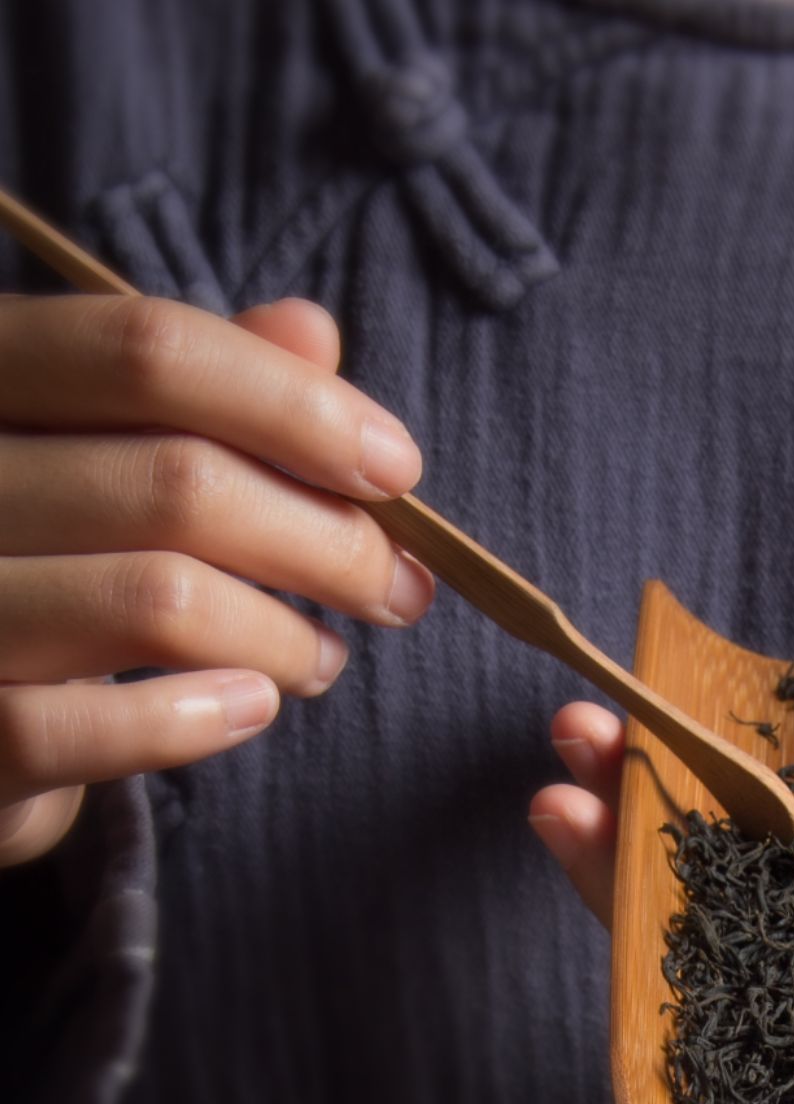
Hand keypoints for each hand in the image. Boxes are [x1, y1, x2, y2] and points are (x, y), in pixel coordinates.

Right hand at [0, 293, 429, 867]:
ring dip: (280, 639)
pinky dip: (198, 720)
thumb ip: (190, 393)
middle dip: (327, 542)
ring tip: (322, 658)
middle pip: (180, 483)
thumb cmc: (37, 563)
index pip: (149, 350)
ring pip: (156, 602)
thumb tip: (310, 331)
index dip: (295, 406)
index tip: (397, 469)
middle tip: (397, 590)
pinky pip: (89, 724)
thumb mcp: (98, 453)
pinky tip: (251, 708)